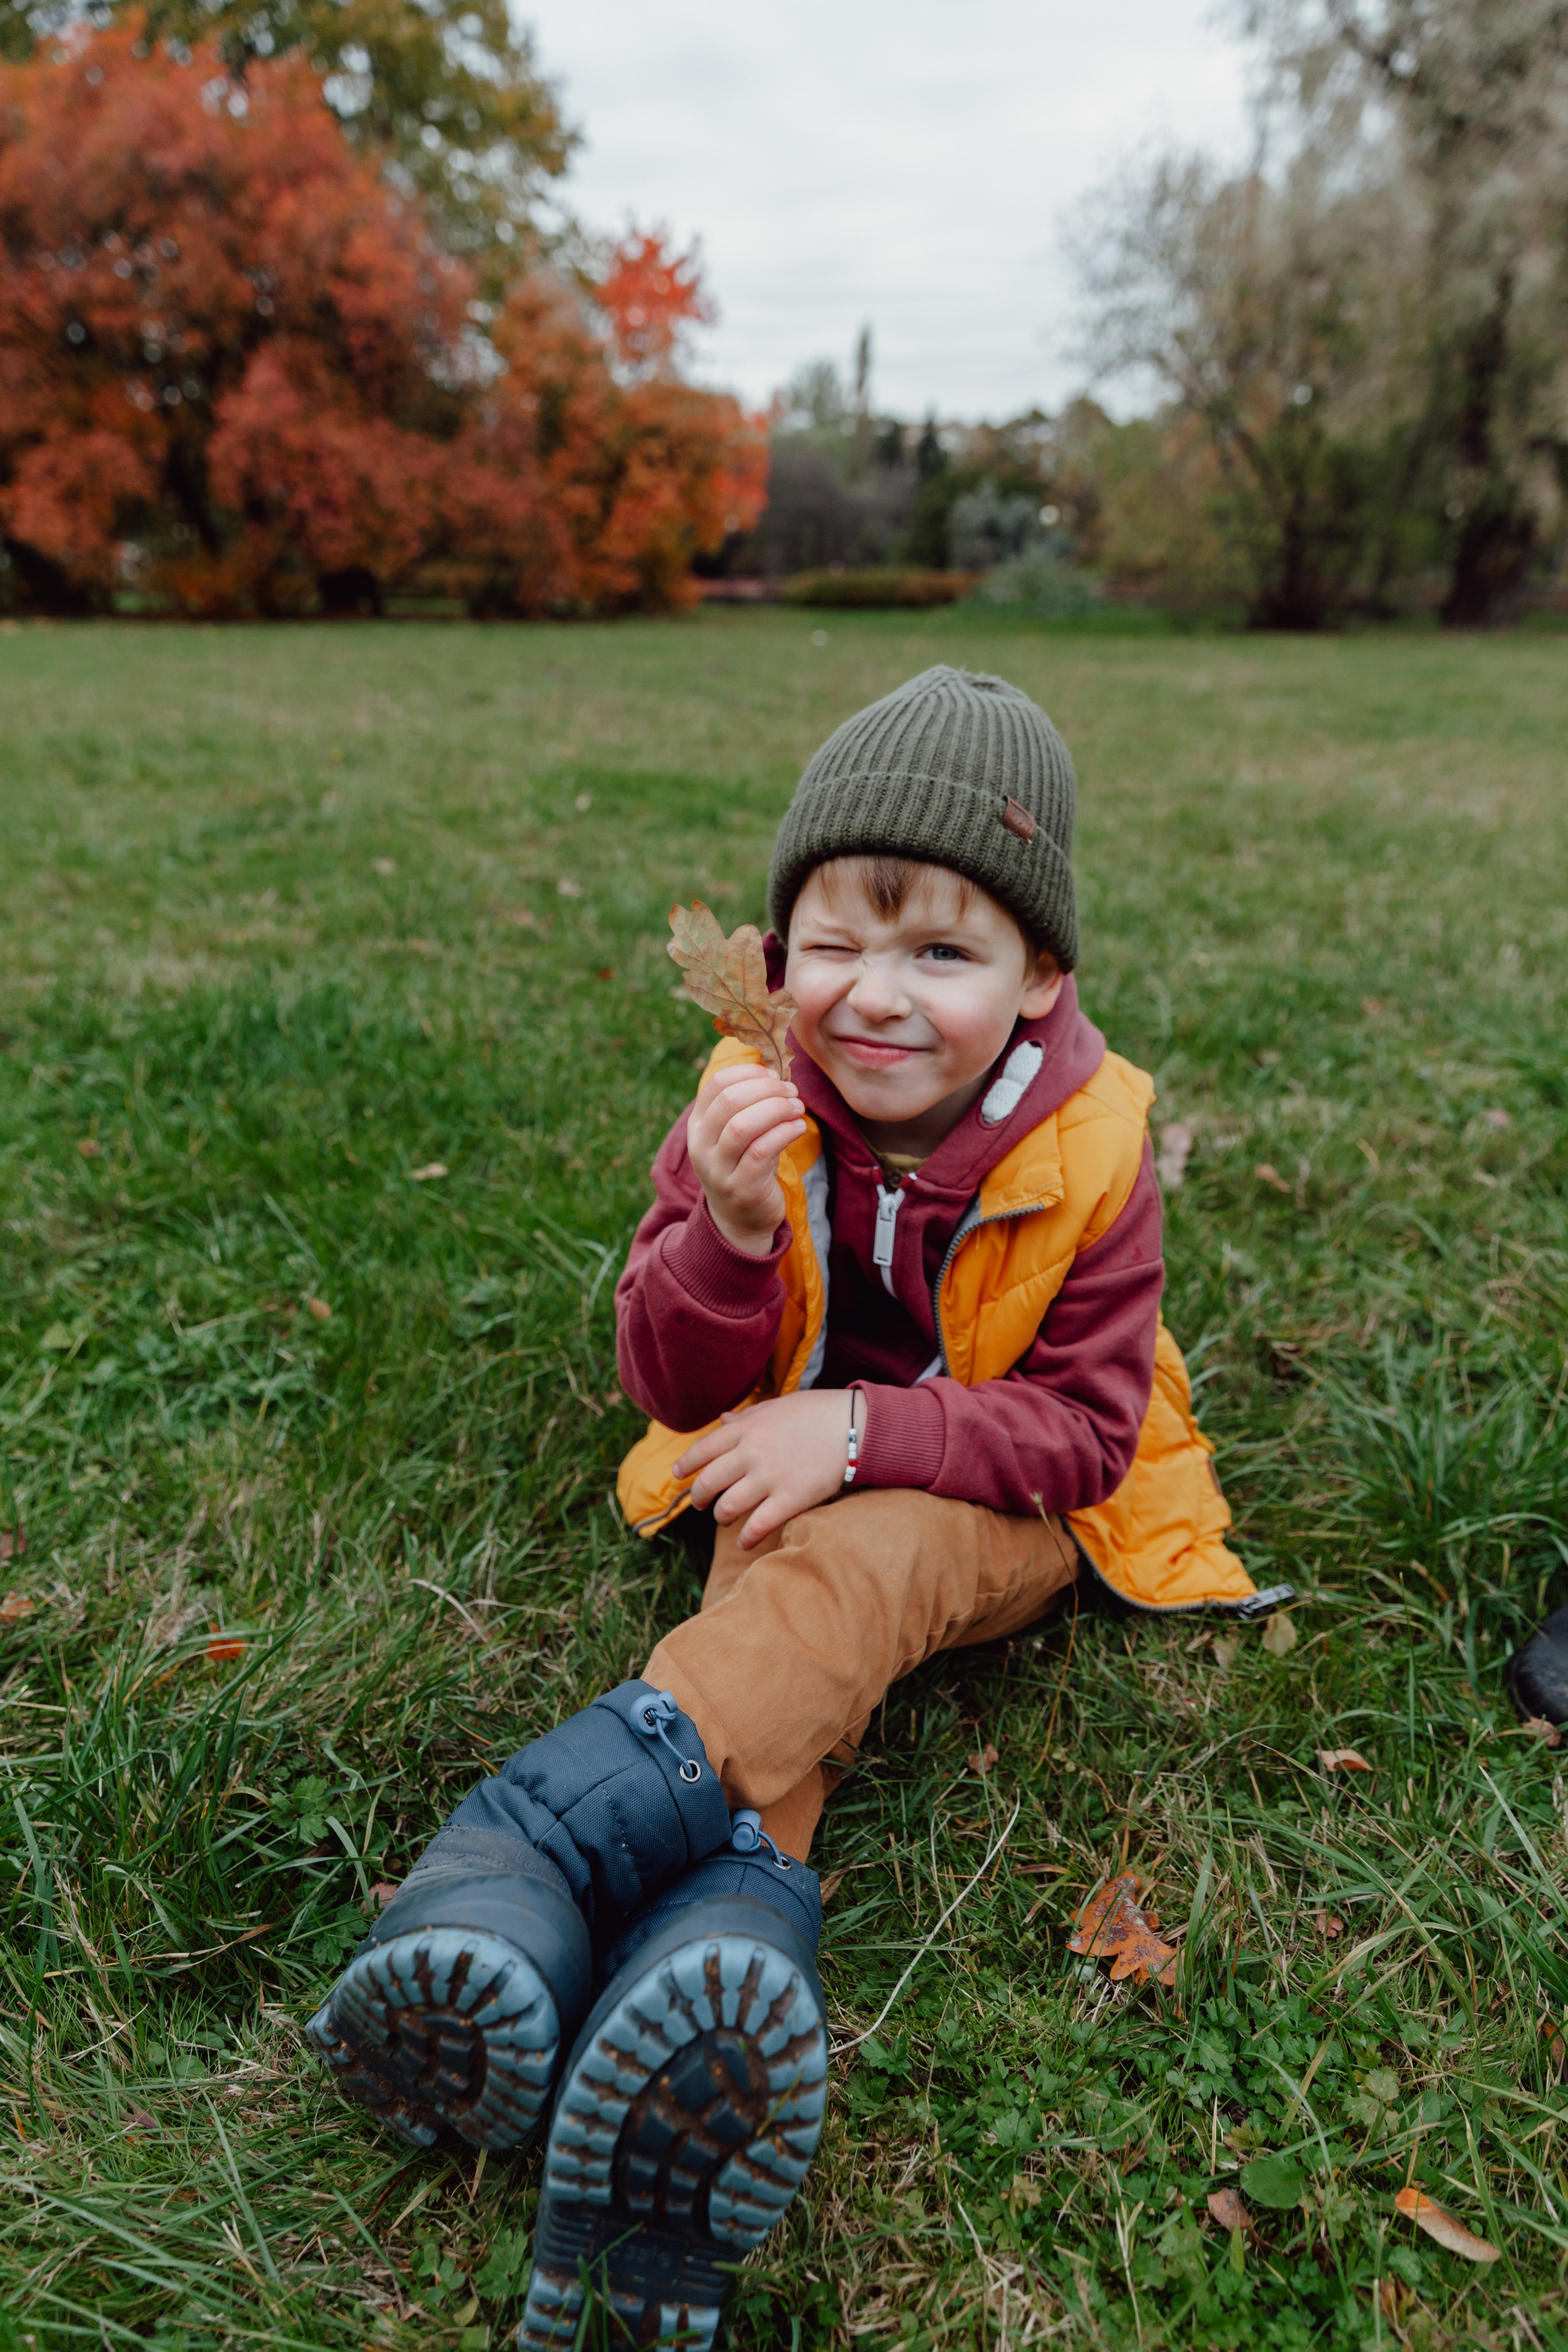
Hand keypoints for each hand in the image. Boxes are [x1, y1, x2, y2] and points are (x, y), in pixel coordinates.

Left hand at [673, 1388, 857, 1548]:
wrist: (856, 1426)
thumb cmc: (818, 1412)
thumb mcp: (777, 1406)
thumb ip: (746, 1417)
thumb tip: (722, 1420)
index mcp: (747, 1428)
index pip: (703, 1449)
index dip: (686, 1465)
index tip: (678, 1475)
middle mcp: (752, 1452)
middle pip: (709, 1481)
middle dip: (700, 1497)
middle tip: (702, 1503)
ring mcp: (770, 1477)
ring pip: (728, 1507)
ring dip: (721, 1517)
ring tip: (725, 1519)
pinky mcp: (790, 1499)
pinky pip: (757, 1526)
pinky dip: (746, 1538)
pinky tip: (744, 1542)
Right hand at [686, 1061, 806, 1256]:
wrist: (740, 1220)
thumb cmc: (744, 1166)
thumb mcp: (736, 1135)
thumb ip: (748, 1105)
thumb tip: (775, 1070)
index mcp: (697, 1125)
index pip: (717, 1083)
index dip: (750, 1073)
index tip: (775, 1078)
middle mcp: (701, 1146)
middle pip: (730, 1100)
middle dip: (767, 1090)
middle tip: (792, 1092)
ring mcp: (718, 1169)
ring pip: (743, 1125)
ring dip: (777, 1109)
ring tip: (797, 1108)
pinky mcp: (741, 1187)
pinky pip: (762, 1150)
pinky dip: (785, 1132)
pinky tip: (798, 1127)